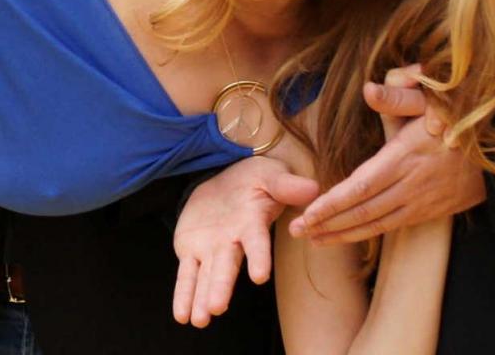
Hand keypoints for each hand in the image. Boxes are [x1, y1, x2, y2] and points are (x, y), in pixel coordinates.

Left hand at [173, 156, 318, 327]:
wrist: (227, 180)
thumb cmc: (255, 179)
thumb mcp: (270, 175)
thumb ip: (287, 184)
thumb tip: (312, 189)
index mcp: (252, 223)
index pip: (257, 242)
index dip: (259, 257)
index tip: (260, 277)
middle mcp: (232, 242)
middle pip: (226, 266)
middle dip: (221, 286)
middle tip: (216, 307)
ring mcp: (212, 249)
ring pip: (206, 276)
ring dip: (202, 297)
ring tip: (200, 320)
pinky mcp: (191, 250)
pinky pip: (187, 274)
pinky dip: (183, 294)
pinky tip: (182, 316)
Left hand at [289, 66, 484, 244]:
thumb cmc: (455, 115)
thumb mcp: (429, 99)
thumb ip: (397, 98)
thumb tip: (369, 89)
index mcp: (407, 156)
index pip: (363, 186)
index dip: (334, 203)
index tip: (309, 213)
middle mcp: (413, 183)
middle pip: (364, 210)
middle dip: (328, 223)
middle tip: (296, 231)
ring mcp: (423, 200)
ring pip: (377, 223)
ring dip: (343, 233)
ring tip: (312, 239)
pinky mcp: (431, 210)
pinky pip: (393, 226)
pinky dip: (366, 233)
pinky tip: (345, 236)